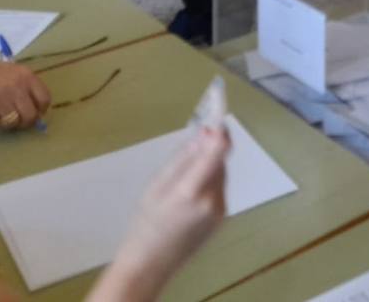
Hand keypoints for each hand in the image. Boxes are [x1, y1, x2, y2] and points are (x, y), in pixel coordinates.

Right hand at [0, 58, 50, 129]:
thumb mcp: (10, 73)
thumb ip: (24, 86)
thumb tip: (37, 109)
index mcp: (26, 75)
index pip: (45, 98)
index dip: (40, 111)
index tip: (33, 115)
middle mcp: (17, 84)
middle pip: (31, 115)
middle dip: (23, 123)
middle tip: (14, 122)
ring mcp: (3, 94)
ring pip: (13, 122)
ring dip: (5, 124)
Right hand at [106, 126, 229, 293]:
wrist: (150, 263)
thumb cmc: (145, 222)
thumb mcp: (156, 184)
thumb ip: (183, 158)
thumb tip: (205, 132)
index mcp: (191, 190)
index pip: (219, 148)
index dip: (221, 124)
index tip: (219, 104)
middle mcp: (212, 199)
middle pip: (220, 159)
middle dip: (211, 146)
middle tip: (195, 139)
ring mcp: (220, 210)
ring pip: (220, 172)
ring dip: (209, 165)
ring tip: (181, 179)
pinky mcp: (223, 217)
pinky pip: (219, 188)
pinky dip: (209, 181)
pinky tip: (189, 194)